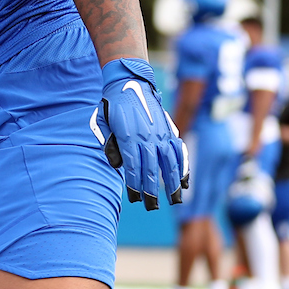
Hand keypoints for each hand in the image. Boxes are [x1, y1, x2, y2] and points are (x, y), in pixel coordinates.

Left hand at [95, 57, 188, 210]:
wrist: (129, 82)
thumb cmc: (113, 105)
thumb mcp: (102, 122)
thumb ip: (109, 143)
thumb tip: (118, 164)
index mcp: (128, 136)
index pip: (133, 166)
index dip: (135, 184)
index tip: (136, 198)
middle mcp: (147, 136)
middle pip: (151, 168)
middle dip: (152, 190)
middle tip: (152, 206)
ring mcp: (161, 134)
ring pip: (169, 162)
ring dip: (172, 183)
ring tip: (175, 199)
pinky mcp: (169, 130)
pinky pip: (179, 151)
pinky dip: (183, 166)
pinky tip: (185, 180)